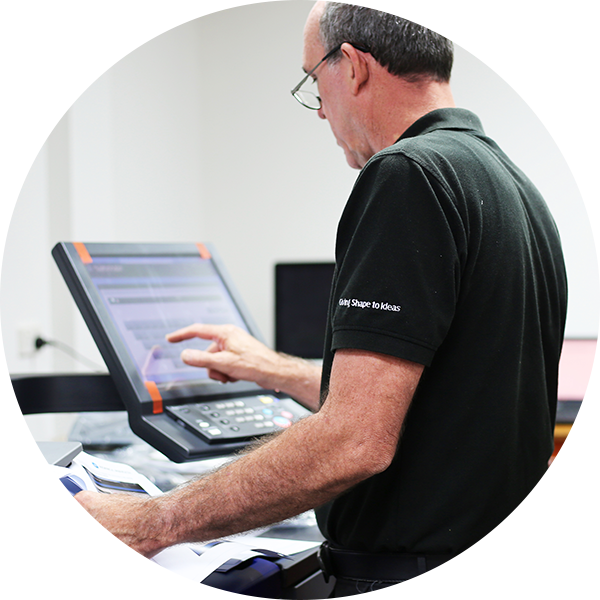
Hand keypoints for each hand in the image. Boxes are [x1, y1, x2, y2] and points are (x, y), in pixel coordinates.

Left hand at [68, 491, 166, 565]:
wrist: (151, 526)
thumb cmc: (139, 510)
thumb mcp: (118, 496)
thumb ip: (102, 502)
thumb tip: (101, 506)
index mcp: (84, 501)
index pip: (79, 502)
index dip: (91, 506)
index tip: (98, 509)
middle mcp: (79, 520)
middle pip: (80, 521)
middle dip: (92, 522)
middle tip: (110, 520)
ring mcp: (83, 539)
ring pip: (85, 537)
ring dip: (96, 536)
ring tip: (115, 531)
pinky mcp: (91, 555)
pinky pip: (92, 550)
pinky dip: (102, 548)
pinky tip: (115, 541)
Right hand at [166, 324, 284, 388]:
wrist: (274, 372)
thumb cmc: (256, 364)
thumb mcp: (224, 363)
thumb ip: (202, 360)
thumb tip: (185, 355)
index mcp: (225, 333)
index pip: (197, 331)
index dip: (182, 335)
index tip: (171, 338)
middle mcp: (229, 337)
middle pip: (206, 353)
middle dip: (211, 366)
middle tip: (223, 373)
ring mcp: (234, 347)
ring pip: (214, 361)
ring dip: (220, 372)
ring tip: (232, 375)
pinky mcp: (238, 356)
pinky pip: (223, 365)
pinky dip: (226, 373)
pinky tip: (237, 375)